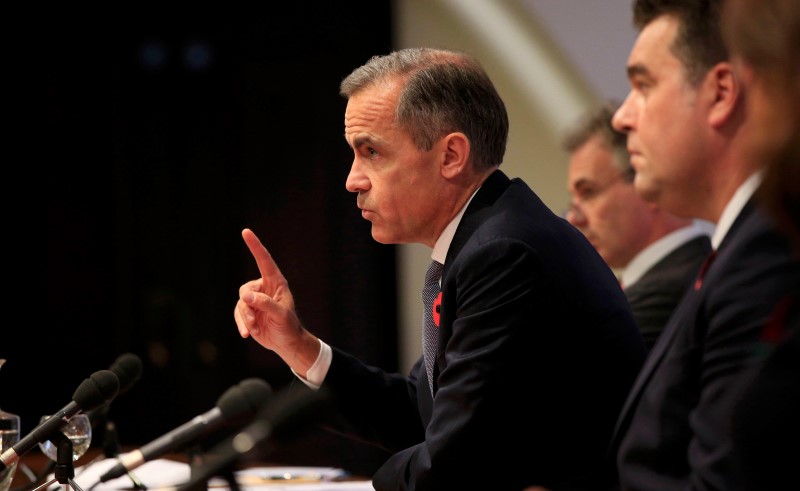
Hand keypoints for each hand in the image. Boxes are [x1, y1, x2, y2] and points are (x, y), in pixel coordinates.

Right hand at [234, 228, 319, 375]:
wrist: (285, 342)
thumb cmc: (288, 326)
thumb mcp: (280, 315)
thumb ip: (264, 304)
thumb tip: (246, 297)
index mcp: (276, 283)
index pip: (264, 261)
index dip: (255, 246)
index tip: (246, 232)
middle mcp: (263, 288)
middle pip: (245, 290)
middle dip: (248, 306)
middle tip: (256, 319)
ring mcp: (255, 300)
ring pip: (240, 304)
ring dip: (245, 318)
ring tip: (254, 329)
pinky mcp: (248, 311)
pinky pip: (238, 314)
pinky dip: (241, 324)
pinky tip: (248, 334)